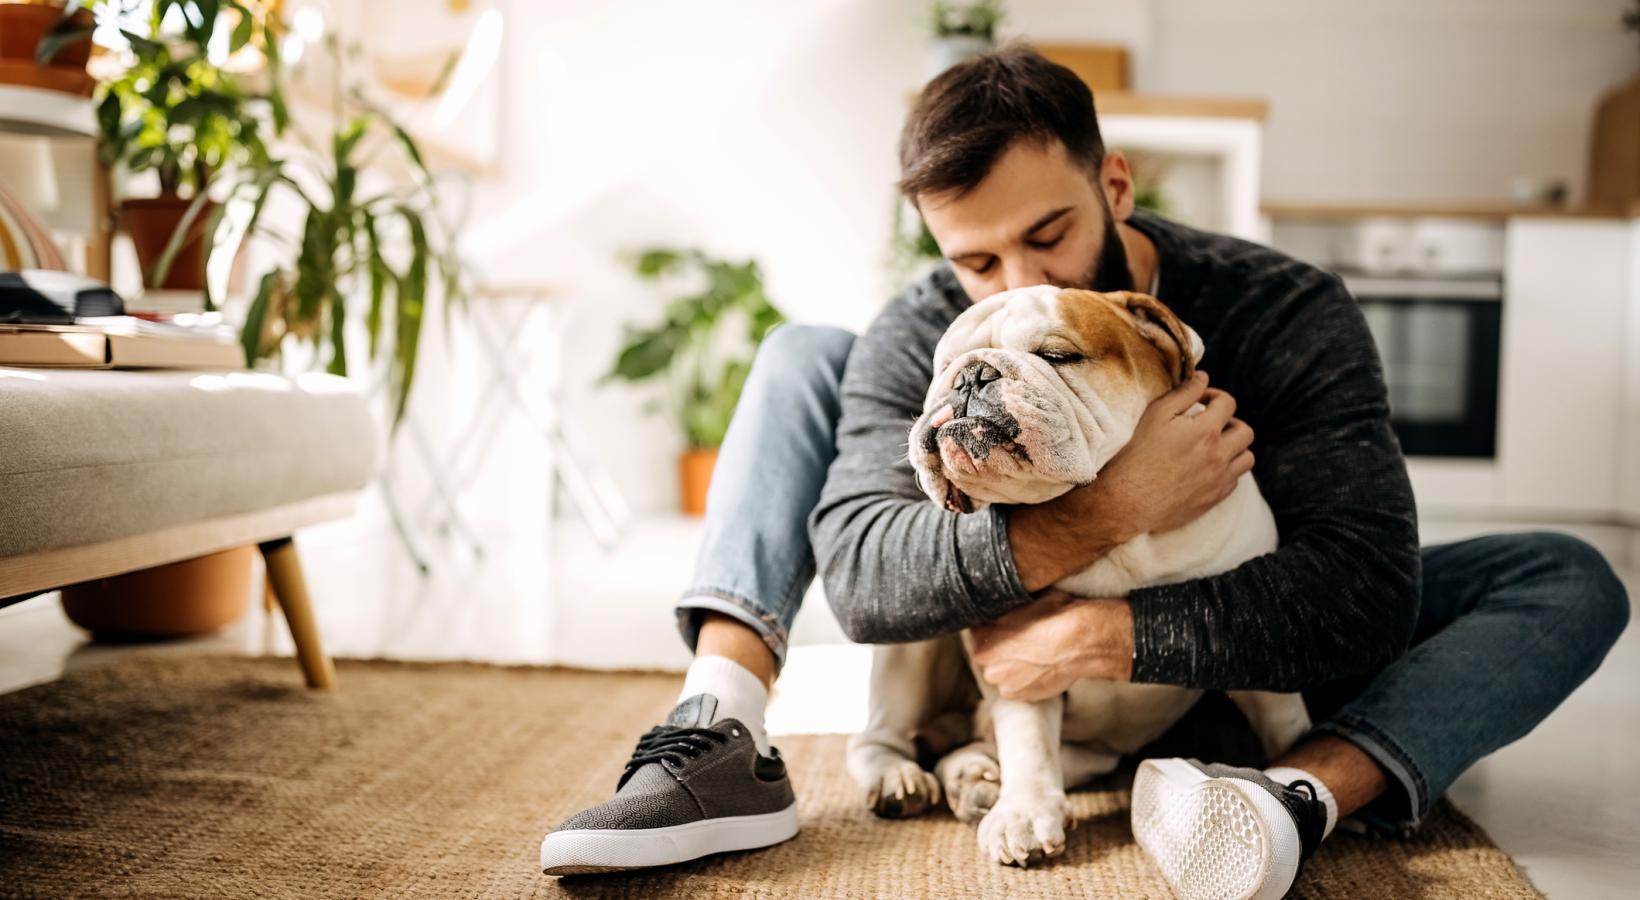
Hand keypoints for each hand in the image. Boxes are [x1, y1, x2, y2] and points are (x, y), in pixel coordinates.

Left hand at [969, 591, 1133, 700]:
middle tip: (1023, 641)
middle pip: (987, 654)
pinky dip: (1026, 680)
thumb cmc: (1055, 616)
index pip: (977, 630)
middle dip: (1000, 649)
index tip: (1006, 626)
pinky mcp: (1019, 696)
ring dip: (1012, 667)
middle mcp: (986, 662)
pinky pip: (1016, 687)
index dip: (993, 627)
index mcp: (982, 636)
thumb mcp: (1025, 603)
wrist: (1081, 642)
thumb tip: (998, 613)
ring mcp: (1003, 682)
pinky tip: (1041, 668)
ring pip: (1002, 673)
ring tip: (1035, 656)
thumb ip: (1004, 613)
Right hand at [1093, 370, 1254, 536]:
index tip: (1201, 401)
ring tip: (1214, 447)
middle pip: (1245, 431)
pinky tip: (1206, 468)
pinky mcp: (1214, 498)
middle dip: (1231, 422)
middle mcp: (1219, 455)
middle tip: (1211, 425)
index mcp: (1206, 430)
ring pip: (1247, 458)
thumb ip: (1184, 393)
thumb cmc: (1137, 455)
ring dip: (1235, 448)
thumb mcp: (1156, 415)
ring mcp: (1219, 479)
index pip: (1228, 403)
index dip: (1215, 396)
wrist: (1128, 501)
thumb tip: (1203, 377)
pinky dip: (1227, 470)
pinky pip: (1235, 480)